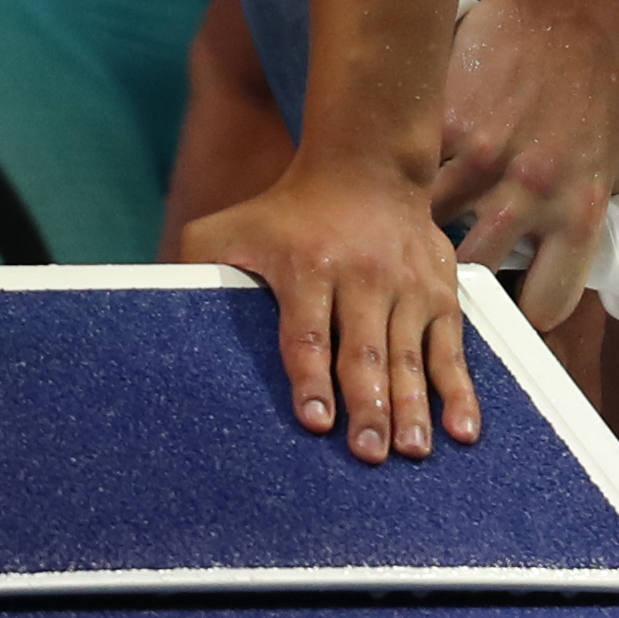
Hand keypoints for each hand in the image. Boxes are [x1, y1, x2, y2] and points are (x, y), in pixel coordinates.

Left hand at [181, 151, 484, 462]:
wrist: (368, 164)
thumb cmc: (289, 211)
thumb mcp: (234, 224)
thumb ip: (200, 264)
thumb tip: (155, 307)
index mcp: (307, 267)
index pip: (308, 332)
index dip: (311, 377)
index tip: (316, 420)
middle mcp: (360, 278)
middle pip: (364, 351)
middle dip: (368, 405)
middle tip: (369, 453)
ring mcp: (405, 287)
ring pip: (409, 355)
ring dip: (413, 406)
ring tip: (412, 451)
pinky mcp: (439, 293)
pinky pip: (451, 348)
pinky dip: (459, 390)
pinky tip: (463, 430)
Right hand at [433, 0, 618, 331]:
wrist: (563, 7)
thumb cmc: (600, 88)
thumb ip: (615, 217)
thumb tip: (610, 265)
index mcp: (580, 212)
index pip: (548, 304)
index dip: (528, 313)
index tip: (515, 306)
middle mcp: (530, 192)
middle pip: (473, 273)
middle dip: (460, 276)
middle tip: (452, 270)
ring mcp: (481, 157)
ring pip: (430, 225)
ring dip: (424, 228)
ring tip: (416, 230)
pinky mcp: (446, 123)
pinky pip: (416, 170)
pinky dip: (411, 178)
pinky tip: (406, 178)